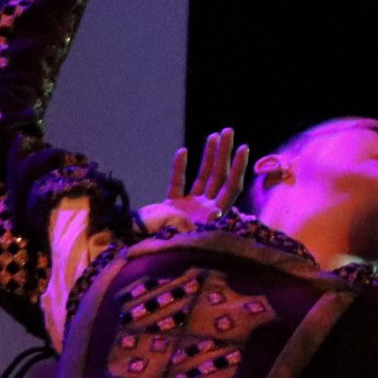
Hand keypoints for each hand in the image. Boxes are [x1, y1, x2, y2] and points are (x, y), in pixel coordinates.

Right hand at [134, 127, 248, 233]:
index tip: (242, 147)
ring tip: (213, 135)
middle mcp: (205, 209)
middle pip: (220, 177)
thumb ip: (202, 224)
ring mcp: (189, 206)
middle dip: (225, 153)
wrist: (135, 247)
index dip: (237, 168)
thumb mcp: (185, 235)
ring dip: (209, 156)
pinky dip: (180, 168)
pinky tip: (183, 152)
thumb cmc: (161, 243)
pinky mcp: (172, 205)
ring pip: (203, 176)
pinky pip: (179, 183)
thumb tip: (217, 213)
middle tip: (228, 131)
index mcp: (212, 217)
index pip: (231, 187)